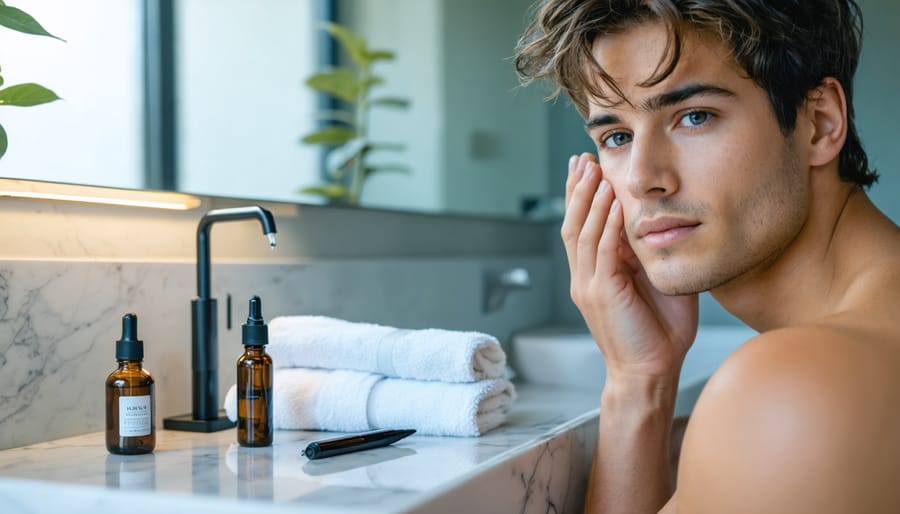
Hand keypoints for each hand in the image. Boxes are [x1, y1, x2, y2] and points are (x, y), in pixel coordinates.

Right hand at [562, 153, 697, 379]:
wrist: (651, 371)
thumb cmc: (659, 331)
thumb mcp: (655, 281)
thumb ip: (650, 254)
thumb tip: (661, 223)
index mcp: (595, 273)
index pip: (581, 226)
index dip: (582, 196)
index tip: (588, 167)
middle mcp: (585, 276)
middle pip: (573, 223)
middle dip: (577, 189)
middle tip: (582, 159)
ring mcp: (589, 285)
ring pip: (582, 233)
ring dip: (589, 201)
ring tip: (595, 172)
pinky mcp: (601, 294)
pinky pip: (601, 253)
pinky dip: (606, 226)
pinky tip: (614, 204)